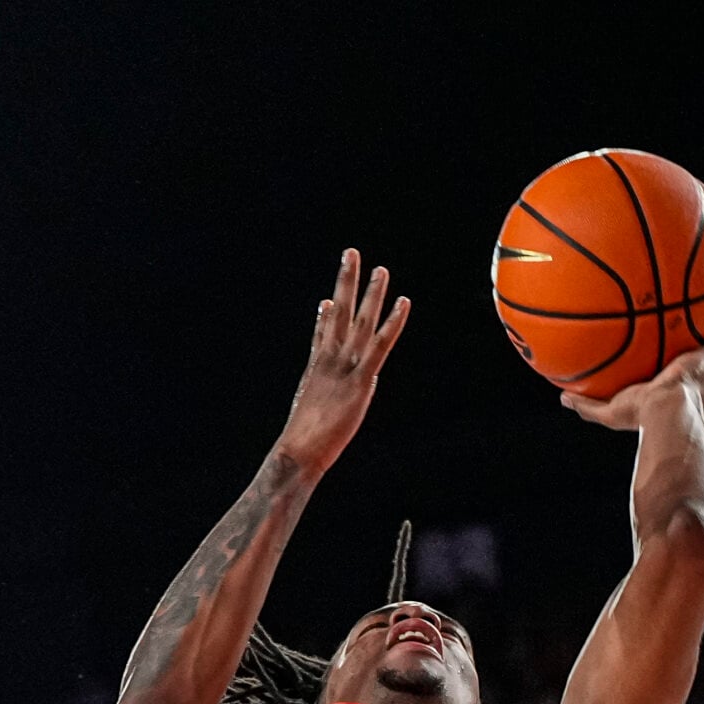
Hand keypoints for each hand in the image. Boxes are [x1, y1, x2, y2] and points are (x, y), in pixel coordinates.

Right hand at [273, 249, 411, 475]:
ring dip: (371, 292)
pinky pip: (380, 344)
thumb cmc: (301, 443)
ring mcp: (345, 366)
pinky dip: (393, 322)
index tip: (326, 298)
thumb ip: (310, 401)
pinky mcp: (361, 379)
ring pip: (360, 320)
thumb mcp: (305, 416)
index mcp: (316, 369)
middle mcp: (329, 359)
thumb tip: (306, 399)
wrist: (299, 450)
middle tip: (351, 254)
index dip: (324, 316)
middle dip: (345, 282)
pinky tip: (404, 303)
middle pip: (338, 312)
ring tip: (380, 269)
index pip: (321, 335)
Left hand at [561, 287, 703, 428]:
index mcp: (674, 387)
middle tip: (698, 316)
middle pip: (701, 348)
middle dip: (700, 333)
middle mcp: (697, 374)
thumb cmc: (641, 415)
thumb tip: (563, 397)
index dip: (674, 355)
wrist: (666, 411)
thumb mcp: (608, 409)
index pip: (675, 367)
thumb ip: (587, 404)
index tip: (669, 341)